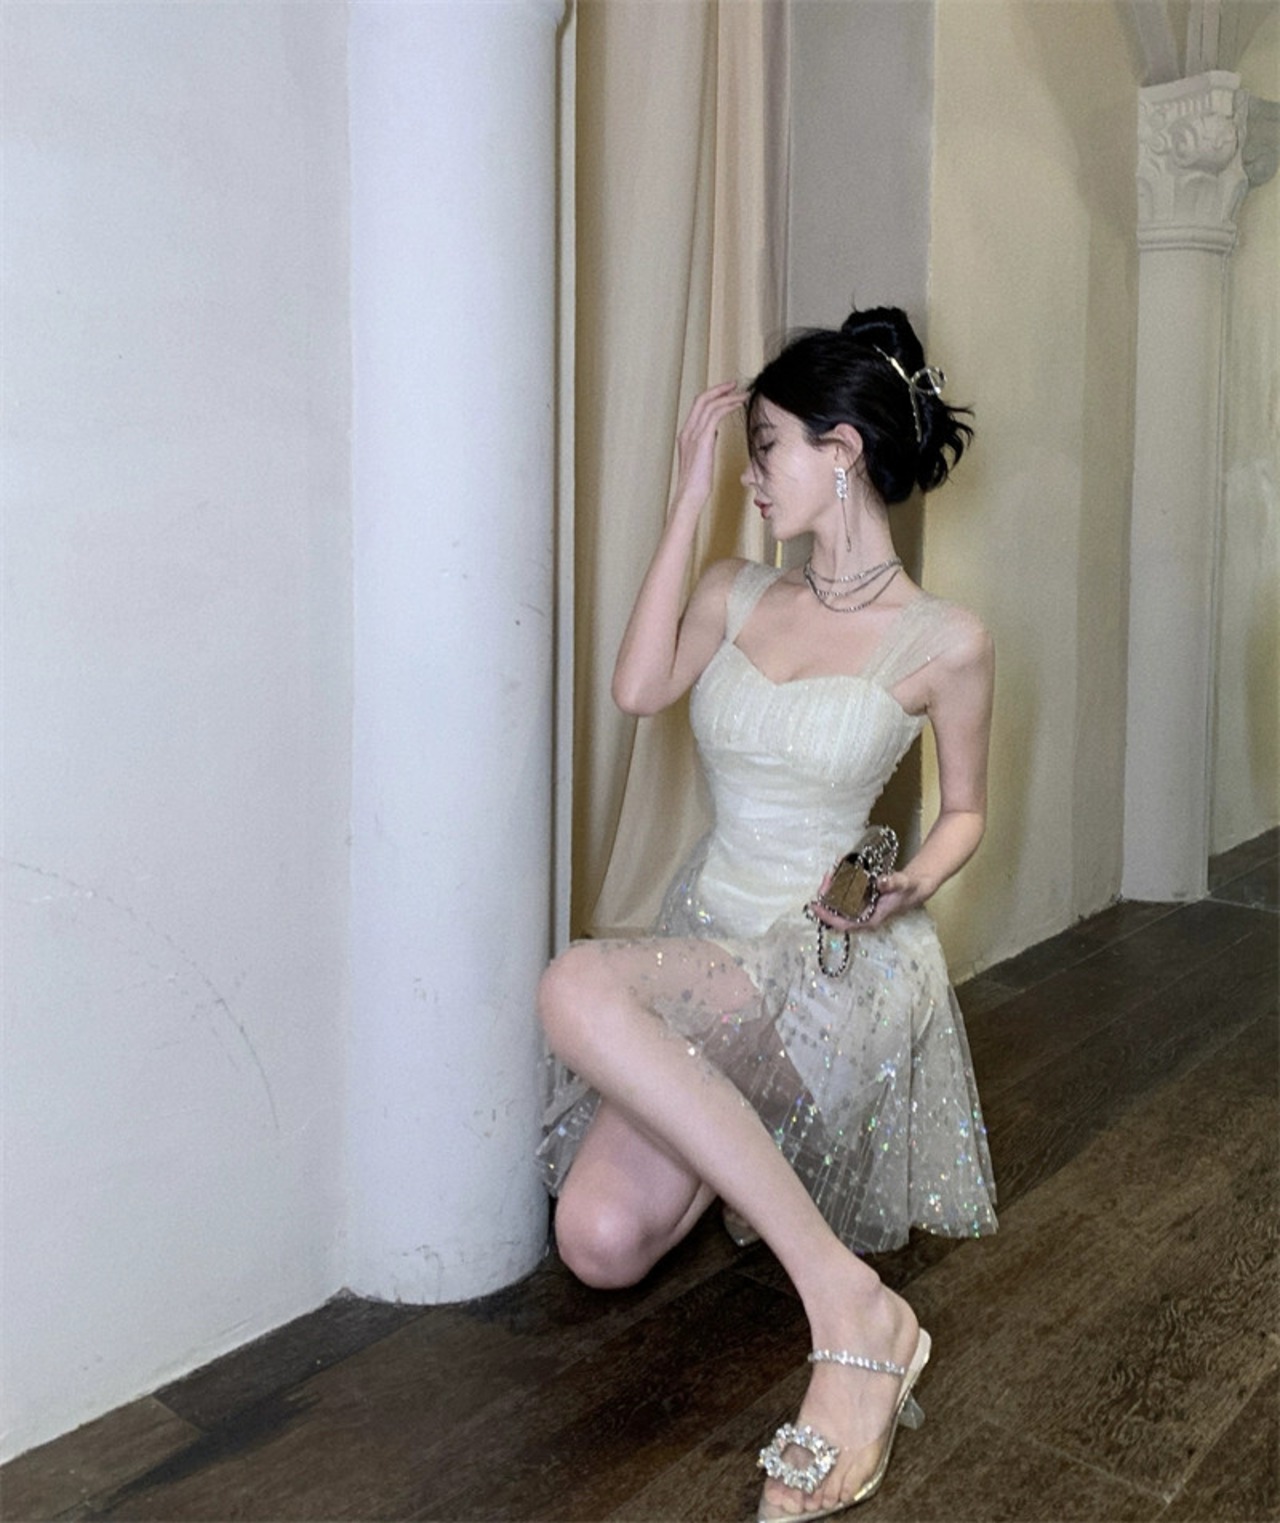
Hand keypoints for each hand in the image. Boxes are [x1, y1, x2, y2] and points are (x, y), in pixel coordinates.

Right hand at [670, 381, 748, 517]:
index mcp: (686, 435)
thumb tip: (713, 433)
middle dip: (719, 389)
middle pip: (701, 400)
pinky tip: (739, 404)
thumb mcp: (702, 459)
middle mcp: (687, 431)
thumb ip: (705, 443)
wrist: (690, 495)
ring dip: (727, 396)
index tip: (726, 392)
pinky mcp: (702, 440)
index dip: (712, 396)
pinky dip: (728, 405)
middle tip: (734, 384)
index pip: (697, 407)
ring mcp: (693, 435)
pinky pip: (715, 414)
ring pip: (709, 404)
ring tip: (741, 393)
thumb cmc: (697, 484)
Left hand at [807, 869, 929, 933]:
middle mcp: (864, 916)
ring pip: (840, 904)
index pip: (844, 924)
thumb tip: (880, 881)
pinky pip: (845, 895)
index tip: (815, 906)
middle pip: (838, 913)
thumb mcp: (904, 884)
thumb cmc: (910, 889)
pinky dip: (839, 885)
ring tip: (830, 874)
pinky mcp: (862, 900)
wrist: (917, 886)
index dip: (828, 917)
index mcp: (871, 919)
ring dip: (832, 891)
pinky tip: (837, 872)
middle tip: (826, 878)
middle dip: (828, 898)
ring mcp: (862, 908)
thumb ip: (893, 883)